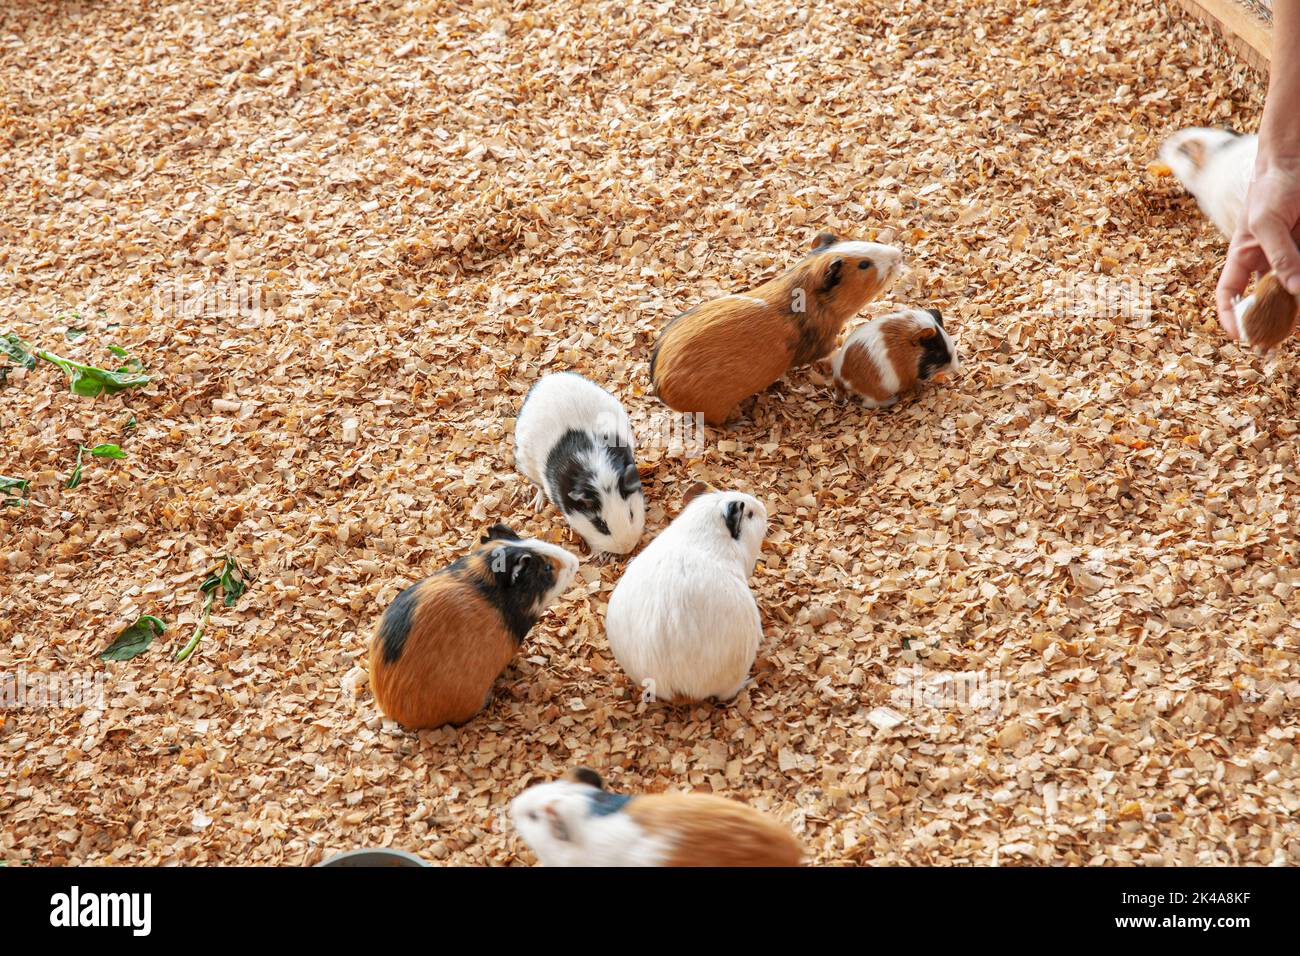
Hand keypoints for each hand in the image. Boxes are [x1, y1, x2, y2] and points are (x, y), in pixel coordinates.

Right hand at [1216, 162, 1299, 339]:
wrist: (1297, 163)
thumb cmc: (1273, 188)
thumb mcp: (1268, 222)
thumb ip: (1280, 255)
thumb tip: (1293, 289)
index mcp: (1242, 257)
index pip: (1229, 294)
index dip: (1230, 316)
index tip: (1241, 336)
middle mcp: (1265, 262)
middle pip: (1262, 299)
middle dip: (1267, 320)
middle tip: (1277, 339)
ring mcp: (1290, 258)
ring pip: (1290, 291)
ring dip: (1292, 308)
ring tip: (1295, 326)